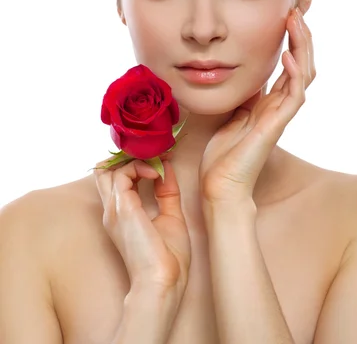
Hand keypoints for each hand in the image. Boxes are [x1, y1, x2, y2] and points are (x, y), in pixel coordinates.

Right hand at [94, 158, 190, 297]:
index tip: (159, 159)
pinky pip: (122, 174)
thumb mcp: (170, 216)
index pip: (114, 179)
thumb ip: (166, 192)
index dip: (133, 163)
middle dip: (127, 157)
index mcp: (121, 215)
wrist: (163, 281)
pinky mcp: (122, 208)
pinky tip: (155, 174)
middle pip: (104, 171)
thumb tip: (167, 168)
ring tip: (155, 164)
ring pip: (108, 169)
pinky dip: (139, 167)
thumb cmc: (168, 258)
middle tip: (153, 156)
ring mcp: (114, 209)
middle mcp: (112, 210)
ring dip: (133, 160)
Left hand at [199, 7, 315, 205]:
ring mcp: (280, 115)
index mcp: (268, 102)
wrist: (220, 186)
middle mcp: (279, 106)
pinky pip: (293, 96)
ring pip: (304, 74)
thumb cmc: (222, 155)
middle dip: (300, 37)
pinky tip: (288, 55)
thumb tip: (243, 78)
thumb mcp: (231, 115)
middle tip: (294, 11)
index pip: (289, 65)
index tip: (284, 16)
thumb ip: (243, 98)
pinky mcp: (276, 126)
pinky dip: (293, 74)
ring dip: (302, 46)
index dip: (290, 41)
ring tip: (296, 21)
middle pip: (302, 64)